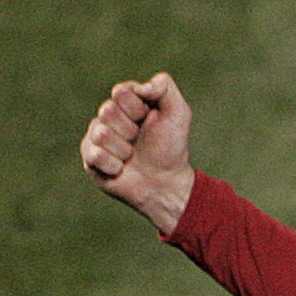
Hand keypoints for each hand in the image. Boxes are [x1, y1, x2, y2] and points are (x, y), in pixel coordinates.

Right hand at [80, 72, 194, 236]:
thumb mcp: (178, 113)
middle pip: (107, 110)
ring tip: (132, 155)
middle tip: (139, 140)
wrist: (166, 182)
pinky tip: (121, 168)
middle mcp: (108, 117)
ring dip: (124, 149)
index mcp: (126, 102)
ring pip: (101, 134)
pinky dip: (114, 165)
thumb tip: (140, 86)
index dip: (137, 109)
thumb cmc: (171, 147)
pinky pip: (94, 155)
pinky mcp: (89, 158)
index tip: (149, 119)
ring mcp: (96, 136)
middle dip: (130, 129)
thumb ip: (165, 88)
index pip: (120, 92)